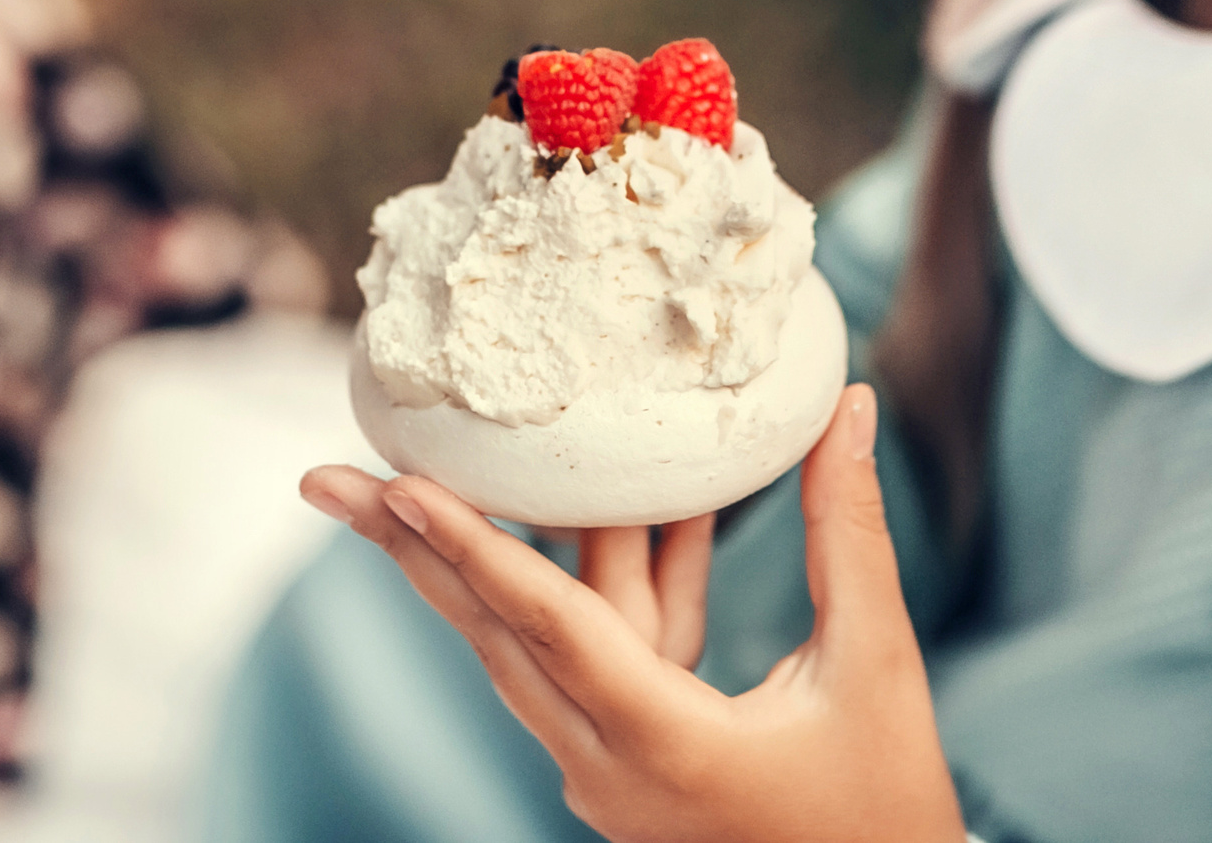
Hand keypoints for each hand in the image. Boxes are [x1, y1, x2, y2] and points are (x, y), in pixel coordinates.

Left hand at [301, 387, 966, 842]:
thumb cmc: (888, 805)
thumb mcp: (875, 662)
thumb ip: (849, 530)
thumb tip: (849, 409)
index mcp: (666, 743)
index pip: (551, 627)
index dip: (475, 548)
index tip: (399, 486)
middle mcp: (609, 770)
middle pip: (494, 637)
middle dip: (408, 550)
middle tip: (323, 479)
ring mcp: (603, 785)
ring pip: (518, 656)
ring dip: (458, 570)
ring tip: (386, 496)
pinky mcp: (616, 780)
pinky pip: (562, 675)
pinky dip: (543, 602)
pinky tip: (537, 532)